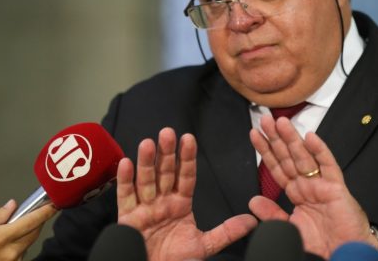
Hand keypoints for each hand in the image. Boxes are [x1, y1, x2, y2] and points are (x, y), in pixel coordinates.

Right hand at [0, 200, 56, 260]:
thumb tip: (13, 205)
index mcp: (0, 238)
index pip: (31, 221)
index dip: (45, 212)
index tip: (55, 204)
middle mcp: (11, 251)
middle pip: (35, 231)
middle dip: (38, 220)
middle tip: (36, 211)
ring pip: (29, 242)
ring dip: (27, 233)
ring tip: (13, 230)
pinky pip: (23, 252)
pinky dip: (20, 244)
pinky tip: (8, 244)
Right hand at [116, 127, 256, 260]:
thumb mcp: (204, 245)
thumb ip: (226, 232)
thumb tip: (252, 221)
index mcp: (180, 204)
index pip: (186, 176)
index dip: (187, 158)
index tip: (189, 138)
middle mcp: (162, 201)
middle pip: (165, 173)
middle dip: (167, 153)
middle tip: (168, 132)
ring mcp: (144, 207)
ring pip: (146, 180)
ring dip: (147, 161)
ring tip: (149, 143)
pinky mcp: (127, 218)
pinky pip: (125, 196)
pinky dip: (125, 180)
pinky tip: (127, 163)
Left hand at [249, 115, 377, 258]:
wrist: (344, 255)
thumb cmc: (322, 244)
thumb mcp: (289, 229)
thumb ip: (272, 214)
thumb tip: (253, 200)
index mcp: (297, 192)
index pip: (277, 166)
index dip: (266, 150)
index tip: (254, 134)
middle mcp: (308, 185)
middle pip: (288, 157)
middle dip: (276, 138)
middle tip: (265, 119)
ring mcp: (322, 184)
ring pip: (304, 157)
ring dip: (292, 139)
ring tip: (280, 122)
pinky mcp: (336, 188)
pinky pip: (328, 166)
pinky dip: (320, 151)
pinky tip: (310, 137)